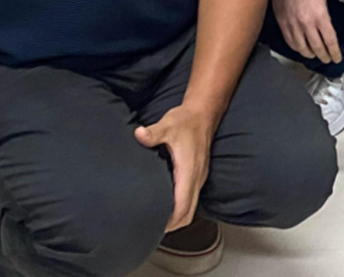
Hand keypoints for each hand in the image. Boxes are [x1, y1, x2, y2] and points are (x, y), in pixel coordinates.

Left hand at [134, 103, 214, 231]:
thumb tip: (139, 134)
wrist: (203, 113)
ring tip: (157, 221)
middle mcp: (197, 177)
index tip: (154, 227)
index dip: (170, 220)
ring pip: (190, 208)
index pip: (183, 206)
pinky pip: (190, 199)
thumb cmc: (186, 120)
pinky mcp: (197, 175)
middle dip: (172, 225)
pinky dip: (180, 208)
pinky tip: (166, 205)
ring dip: (176, 218)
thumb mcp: (169, 124)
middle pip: (188, 214)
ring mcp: (199, 177)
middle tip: (151, 229)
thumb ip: (153, 132)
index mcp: (189, 171)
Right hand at [272, 0, 340, 63]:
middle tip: (327, 59)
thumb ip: (324, 17)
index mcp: (320, 16)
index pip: (330, 41)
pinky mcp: (282, 25)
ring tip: (314, 55)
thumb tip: (326, 30)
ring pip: (302, 49)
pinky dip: (297, 48)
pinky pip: (290, 42)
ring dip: (310, 54)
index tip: (337, 57)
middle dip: (324, 56)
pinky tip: (300, 49)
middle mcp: (306, 23)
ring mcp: (293, 25)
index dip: (334, 52)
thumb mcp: (322, 0)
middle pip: (317, 48)